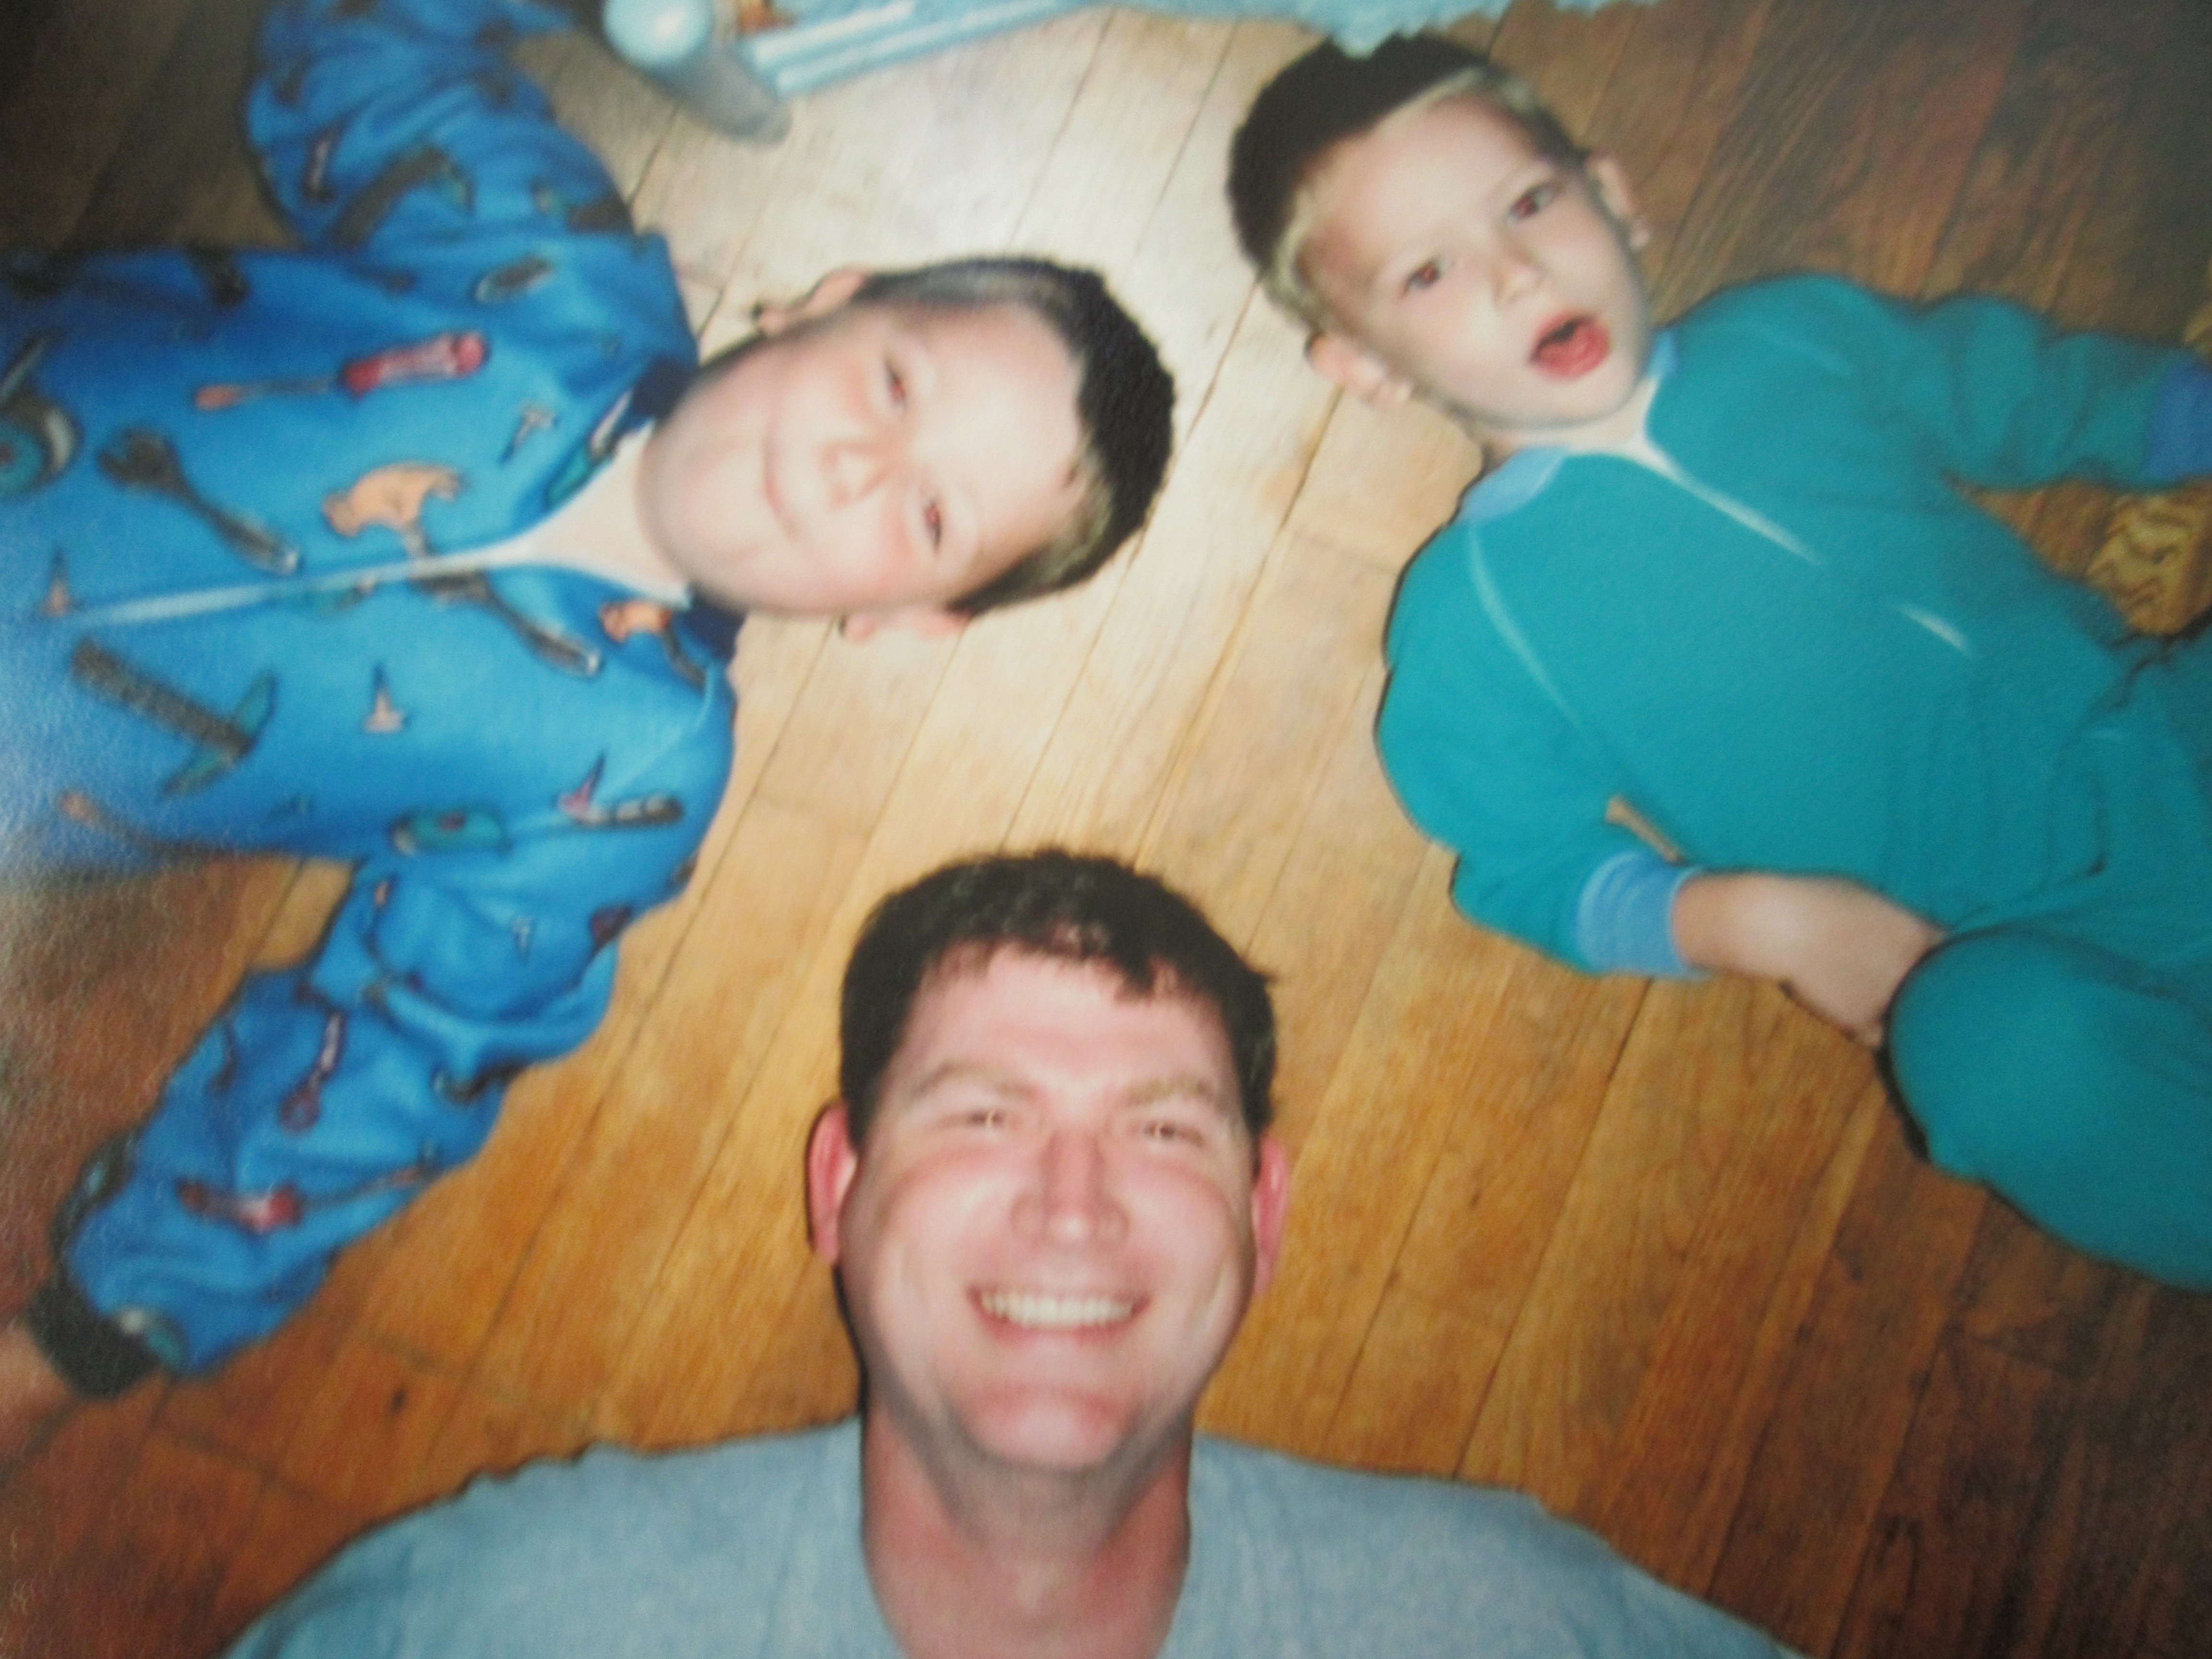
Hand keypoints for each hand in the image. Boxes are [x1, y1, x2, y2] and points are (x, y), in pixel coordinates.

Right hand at [1673, 872, 1942, 1045]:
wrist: (1780, 926)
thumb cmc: (1817, 898)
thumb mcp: (1867, 895)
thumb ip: (1892, 918)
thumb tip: (1897, 926)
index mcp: (1920, 933)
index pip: (1954, 953)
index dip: (1943, 957)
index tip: (1930, 959)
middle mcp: (1914, 969)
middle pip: (1938, 991)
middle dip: (1928, 990)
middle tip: (1912, 989)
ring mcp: (1890, 997)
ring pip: (1911, 1018)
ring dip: (1903, 1016)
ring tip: (1887, 1010)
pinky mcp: (1861, 1019)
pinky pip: (1880, 1037)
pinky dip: (1875, 1033)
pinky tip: (1862, 1023)